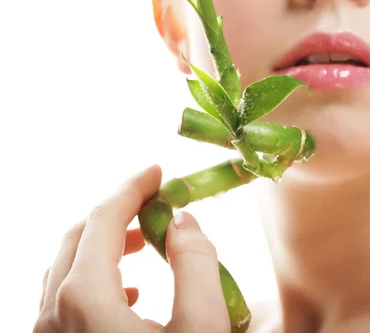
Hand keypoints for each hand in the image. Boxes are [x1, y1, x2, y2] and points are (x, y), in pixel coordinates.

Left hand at [34, 165, 229, 332]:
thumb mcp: (201, 328)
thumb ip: (196, 266)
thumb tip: (183, 222)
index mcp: (84, 298)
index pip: (105, 220)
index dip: (133, 189)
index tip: (158, 173)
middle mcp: (54, 312)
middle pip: (80, 237)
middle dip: (120, 213)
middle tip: (157, 204)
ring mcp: (49, 332)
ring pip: (68, 266)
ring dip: (106, 244)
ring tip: (145, 242)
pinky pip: (64, 298)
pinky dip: (95, 277)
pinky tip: (129, 292)